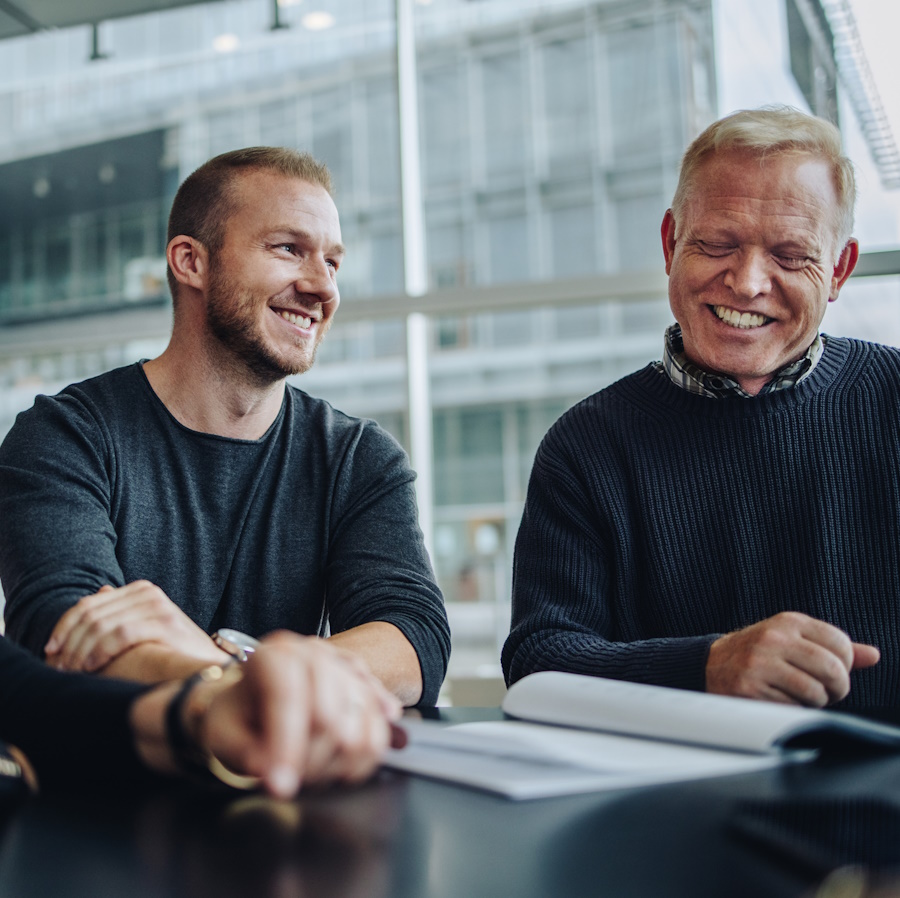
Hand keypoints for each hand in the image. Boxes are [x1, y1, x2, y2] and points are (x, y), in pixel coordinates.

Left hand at [44, 581, 226, 672]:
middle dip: (69, 644)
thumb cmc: (173, 651)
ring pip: (101, 625)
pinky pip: (120, 634)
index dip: (64, 628)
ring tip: (73, 672)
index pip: (87, 605)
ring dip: (80, 652)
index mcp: (140, 591)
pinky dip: (99, 651)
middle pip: (90, 615)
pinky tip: (91, 666)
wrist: (209, 666)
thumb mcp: (144, 628)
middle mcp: (148, 593)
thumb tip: (99, 592)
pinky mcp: (165, 624)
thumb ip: (121, 611)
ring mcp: (157, 607)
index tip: (50, 651)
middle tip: (59, 668)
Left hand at [194, 632, 403, 795]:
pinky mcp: (364, 684)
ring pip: (361, 720)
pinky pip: (381, 718)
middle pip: (330, 715)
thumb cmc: (240, 717)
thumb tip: (272, 771)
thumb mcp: (224, 735)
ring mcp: (343, 666)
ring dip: (340, 761)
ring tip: (315, 772)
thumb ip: (244, 753)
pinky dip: (372, 747)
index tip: (281, 787)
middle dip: (312, 762)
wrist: (259, 700)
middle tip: (292, 780)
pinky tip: (353, 765)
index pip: (289, 698)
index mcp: (273, 657)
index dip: (287, 747)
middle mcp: (313, 653)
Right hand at [706, 611, 879, 706]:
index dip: (846, 665)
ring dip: (815, 702)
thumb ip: (832, 647)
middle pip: (832, 669)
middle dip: (838, 688)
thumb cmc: (760, 654)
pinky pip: (791, 708)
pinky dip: (792, 710)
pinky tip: (779, 699)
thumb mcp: (793, 640)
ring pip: (815, 693)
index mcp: (789, 622)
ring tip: (801, 696)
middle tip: (828, 692)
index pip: (840, 643)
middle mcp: (774, 638)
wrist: (711, 664)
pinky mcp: (749, 687)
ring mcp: (760, 662)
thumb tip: (873, 655)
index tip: (834, 672)